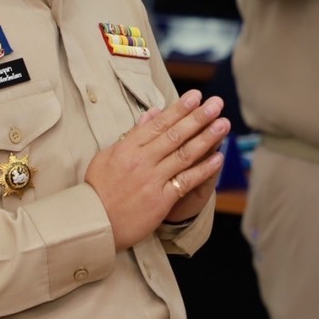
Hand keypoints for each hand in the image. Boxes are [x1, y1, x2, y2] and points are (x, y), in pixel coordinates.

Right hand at [85, 90, 228, 249]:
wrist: (94, 223)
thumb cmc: (98, 189)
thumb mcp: (107, 155)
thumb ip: (131, 134)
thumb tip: (151, 113)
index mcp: (127, 148)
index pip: (158, 124)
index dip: (179, 109)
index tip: (195, 96)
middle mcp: (142, 161)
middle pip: (175, 135)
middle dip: (198, 117)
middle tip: (216, 104)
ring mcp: (152, 180)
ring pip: (184, 154)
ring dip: (206, 138)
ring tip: (223, 124)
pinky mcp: (161, 200)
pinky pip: (186, 181)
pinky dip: (203, 169)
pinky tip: (218, 158)